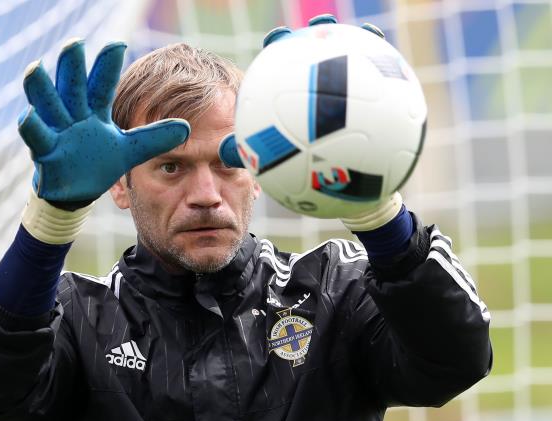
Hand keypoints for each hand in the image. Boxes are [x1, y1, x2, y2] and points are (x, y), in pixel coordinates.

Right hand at [18, 39, 189, 202]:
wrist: (77, 191)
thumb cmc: (98, 162)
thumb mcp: (130, 150)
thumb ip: (154, 138)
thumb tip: (187, 128)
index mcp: (94, 111)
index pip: (102, 85)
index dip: (108, 66)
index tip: (118, 44)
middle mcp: (73, 115)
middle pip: (71, 86)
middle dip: (71, 66)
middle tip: (74, 44)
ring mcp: (56, 131)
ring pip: (46, 104)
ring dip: (40, 87)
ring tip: (36, 68)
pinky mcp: (43, 151)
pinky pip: (35, 136)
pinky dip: (31, 127)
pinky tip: (28, 116)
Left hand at [219, 15, 398, 229]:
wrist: (355, 199)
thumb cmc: (315, 183)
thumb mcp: (283, 169)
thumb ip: (256, 155)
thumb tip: (224, 151)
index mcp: (295, 105)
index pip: (283, 70)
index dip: (279, 51)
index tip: (277, 39)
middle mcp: (322, 98)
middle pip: (318, 59)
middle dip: (319, 36)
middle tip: (320, 22)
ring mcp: (350, 104)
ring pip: (354, 68)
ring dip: (359, 45)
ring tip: (364, 31)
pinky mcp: (377, 113)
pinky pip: (385, 91)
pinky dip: (390, 74)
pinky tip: (394, 63)